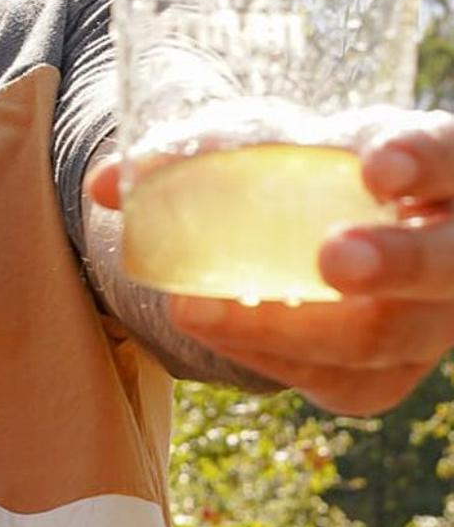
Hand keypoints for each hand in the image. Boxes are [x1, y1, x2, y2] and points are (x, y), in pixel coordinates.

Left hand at [86, 112, 453, 416]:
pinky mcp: (389, 376)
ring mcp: (429, 322)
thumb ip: (196, 152)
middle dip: (395, 263)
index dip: (419, 160)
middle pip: (447, 265)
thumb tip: (107, 183)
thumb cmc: (305, 174)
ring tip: (199, 310)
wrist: (329, 232)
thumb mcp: (267, 143)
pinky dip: (273, 358)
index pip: (446, 155)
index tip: (376, 167)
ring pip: (387, 340)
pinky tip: (212, 328)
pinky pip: (344, 383)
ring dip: (298, 331)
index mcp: (437, 167)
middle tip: (331, 258)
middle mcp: (450, 247)